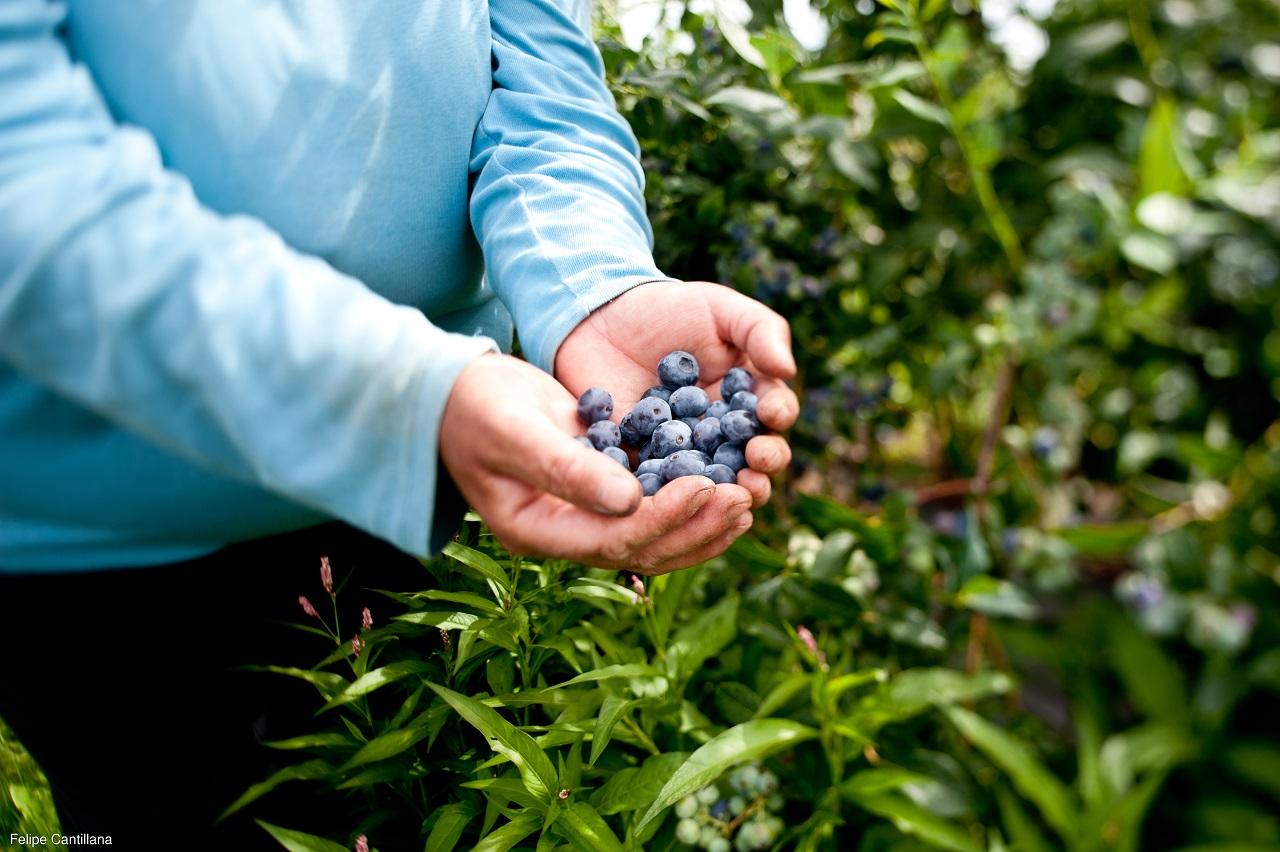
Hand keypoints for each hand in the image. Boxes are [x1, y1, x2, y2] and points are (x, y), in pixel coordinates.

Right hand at [439, 354, 754, 573]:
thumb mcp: (516, 431)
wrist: (448, 393)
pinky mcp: (595, 490)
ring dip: (700, 523)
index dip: (664, 518)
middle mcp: (563, 534)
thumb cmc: (472, 406)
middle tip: (744, 498)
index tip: (706, 486)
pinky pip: (649, 509)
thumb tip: (631, 500)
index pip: (614, 541)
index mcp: (537, 531)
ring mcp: (580, 516)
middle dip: (695, 527)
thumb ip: (568, 468)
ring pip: (652, 537)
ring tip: (746, 502)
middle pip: (642, 549)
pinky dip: (686, 501)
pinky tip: (723, 484)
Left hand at [555, 280, 799, 508]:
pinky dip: (671, 495)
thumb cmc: (670, 310)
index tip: (771, 413)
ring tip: (728, 489)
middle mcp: (723, 434)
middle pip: (753, 458)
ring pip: (715, 482)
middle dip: (762, 463)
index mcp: (749, 398)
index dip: (778, 415)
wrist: (601, 320)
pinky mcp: (645, 465)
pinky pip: (662, 487)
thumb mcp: (720, 308)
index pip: (774, 412)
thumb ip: (759, 330)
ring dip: (726, 489)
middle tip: (756, 458)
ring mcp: (685, 455)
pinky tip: (674, 496)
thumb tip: (788, 370)